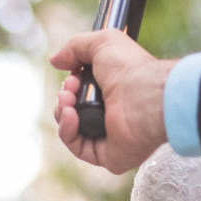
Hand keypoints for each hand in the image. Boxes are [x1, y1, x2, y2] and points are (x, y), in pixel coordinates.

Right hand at [50, 29, 176, 174]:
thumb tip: (55, 60)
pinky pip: (78, 148)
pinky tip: (71, 116)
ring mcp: (109, 138)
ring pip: (71, 131)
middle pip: (73, 112)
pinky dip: (68, 131)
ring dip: (62, 113)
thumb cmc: (131, 69)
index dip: (71, 86)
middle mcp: (112, 116)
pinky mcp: (107, 156)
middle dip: (64, 99)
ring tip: (68, 100)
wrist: (144, 95)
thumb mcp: (101, 43)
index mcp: (113, 93)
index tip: (73, 77)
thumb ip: (75, 47)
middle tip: (71, 89)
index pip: (82, 95)